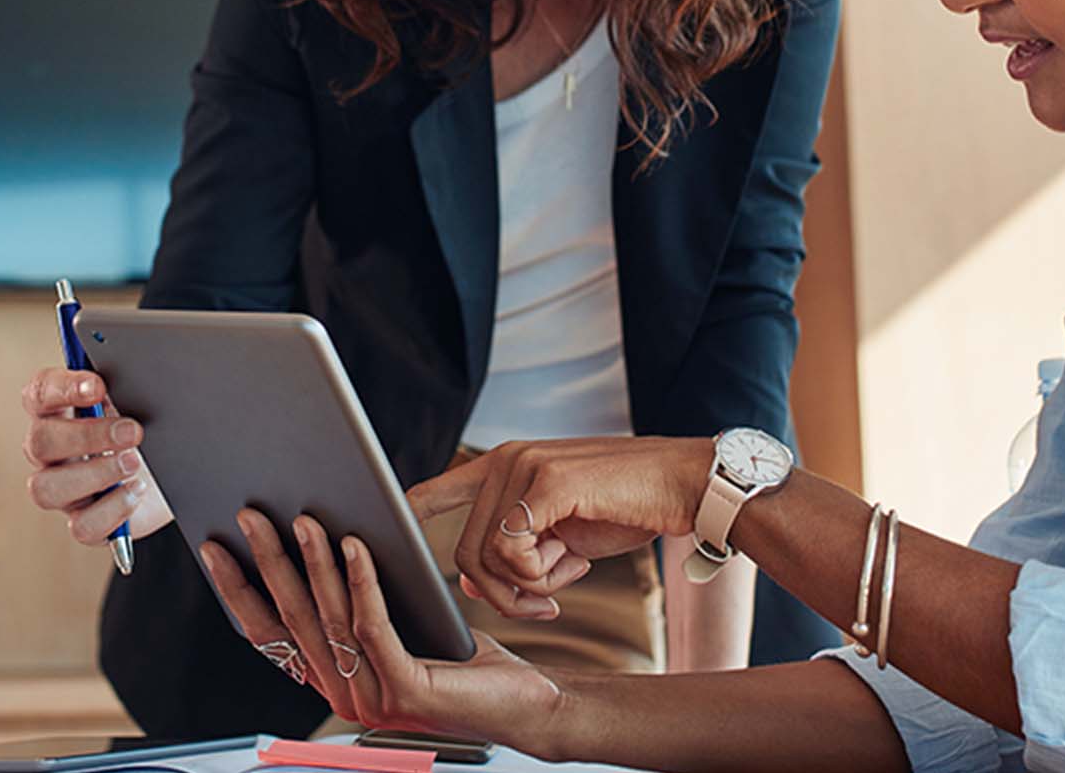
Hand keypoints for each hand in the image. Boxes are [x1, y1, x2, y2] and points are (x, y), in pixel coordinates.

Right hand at [18, 367, 172, 544]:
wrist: (177, 475)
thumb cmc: (149, 430)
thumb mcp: (139, 401)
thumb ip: (125, 383)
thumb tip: (132, 367)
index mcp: (57, 413)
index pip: (39, 394)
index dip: (63, 388)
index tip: (98, 385)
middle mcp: (51, 453)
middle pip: (40, 442)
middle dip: (87, 435)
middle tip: (131, 430)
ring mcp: (63, 491)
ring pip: (47, 489)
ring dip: (95, 474)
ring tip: (135, 463)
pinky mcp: (85, 522)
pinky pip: (82, 526)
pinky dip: (112, 509)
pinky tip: (136, 492)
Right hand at [195, 508, 564, 747]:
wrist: (525, 705)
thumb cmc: (462, 661)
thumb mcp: (400, 626)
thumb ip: (359, 604)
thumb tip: (327, 536)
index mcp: (333, 680)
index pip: (270, 634)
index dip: (239, 591)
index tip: (215, 548)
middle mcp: (344, 693)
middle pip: (292, 619)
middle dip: (266, 562)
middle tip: (248, 516)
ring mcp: (372, 697)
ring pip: (329, 616)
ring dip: (311, 561)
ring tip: (302, 517)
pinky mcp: (406, 690)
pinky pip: (373, 624)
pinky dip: (361, 579)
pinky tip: (356, 543)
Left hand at [407, 438, 712, 620]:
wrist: (684, 485)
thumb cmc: (627, 508)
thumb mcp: (562, 534)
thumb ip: (516, 549)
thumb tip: (465, 580)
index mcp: (506, 466)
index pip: (436, 489)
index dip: (407, 515)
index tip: (381, 535)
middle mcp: (506, 460)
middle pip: (463, 549)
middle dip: (496, 593)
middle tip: (538, 605)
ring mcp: (524, 467)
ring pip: (486, 556)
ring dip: (522, 588)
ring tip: (561, 585)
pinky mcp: (546, 482)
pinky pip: (514, 551)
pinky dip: (539, 575)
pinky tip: (573, 569)